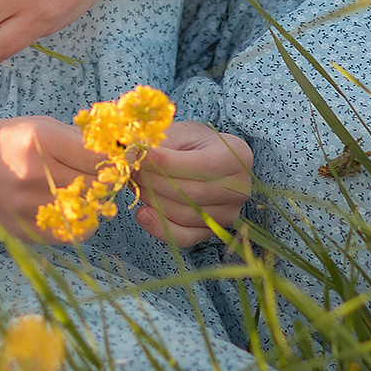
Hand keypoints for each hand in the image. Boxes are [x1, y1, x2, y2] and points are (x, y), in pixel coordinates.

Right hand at [0, 114, 109, 238]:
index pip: (99, 155)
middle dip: (108, 178)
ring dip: (96, 200)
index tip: (119, 158)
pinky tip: (73, 208)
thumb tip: (114, 149)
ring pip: (90, 209)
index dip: (116, 157)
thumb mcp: (36, 125)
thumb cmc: (0, 142)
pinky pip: (74, 232)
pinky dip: (82, 221)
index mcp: (41, 140)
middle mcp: (37, 173)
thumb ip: (75, 138)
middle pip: (97, 182)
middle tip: (107, 174)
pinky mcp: (27, 229)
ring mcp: (31, 206)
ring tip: (87, 190)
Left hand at [132, 121, 253, 247]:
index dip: (169, 163)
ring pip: (186, 214)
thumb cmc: (192, 142)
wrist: (205, 158)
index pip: (203, 166)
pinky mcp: (213, 231)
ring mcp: (229, 214)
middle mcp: (240, 188)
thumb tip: (130, 156)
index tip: (142, 155)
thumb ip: (160, 143)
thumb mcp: (180, 133)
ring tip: (136, 183)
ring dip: (154, 200)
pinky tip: (142, 213)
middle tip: (132, 169)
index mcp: (237, 156)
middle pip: (193, 192)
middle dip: (156, 181)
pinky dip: (160, 227)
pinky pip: (185, 236)